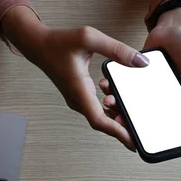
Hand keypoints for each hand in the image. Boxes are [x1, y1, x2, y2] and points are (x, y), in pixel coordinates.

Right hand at [2, 6, 148, 150]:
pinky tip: (115, 93)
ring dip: (116, 114)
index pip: (99, 119)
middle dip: (122, 125)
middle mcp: (77, 100)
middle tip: (140, 124)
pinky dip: (110, 105)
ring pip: (100, 116)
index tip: (133, 141)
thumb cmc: (60, 42)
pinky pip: (96, 108)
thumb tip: (141, 62)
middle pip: (102, 122)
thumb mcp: (90, 38)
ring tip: (130, 106)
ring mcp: (77, 100)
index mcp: (79, 90)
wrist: (39, 45)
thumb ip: (116, 50)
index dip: (117, 132)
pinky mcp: (79, 96)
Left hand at [100, 7, 180, 121]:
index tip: (144, 137)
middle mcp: (163, 98)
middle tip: (118, 121)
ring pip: (131, 104)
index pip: (170, 121)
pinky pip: (123, 87)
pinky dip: (114, 88)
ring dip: (119, 105)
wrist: (173, 27)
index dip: (158, 131)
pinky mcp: (134, 78)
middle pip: (145, 116)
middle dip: (131, 120)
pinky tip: (107, 86)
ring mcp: (147, 90)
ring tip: (109, 101)